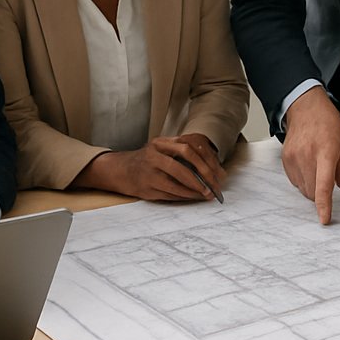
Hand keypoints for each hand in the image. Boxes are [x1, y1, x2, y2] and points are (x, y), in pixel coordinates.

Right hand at [76, 135, 224, 201]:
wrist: (120, 170)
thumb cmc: (148, 161)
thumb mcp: (162, 150)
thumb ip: (182, 153)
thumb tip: (212, 168)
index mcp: (162, 142)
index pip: (190, 145)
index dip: (207, 159)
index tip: (219, 172)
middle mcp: (155, 153)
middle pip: (187, 156)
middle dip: (205, 172)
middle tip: (215, 184)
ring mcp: (149, 170)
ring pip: (178, 178)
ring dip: (196, 188)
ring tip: (207, 193)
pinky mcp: (146, 187)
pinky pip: (170, 192)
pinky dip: (185, 196)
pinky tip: (193, 197)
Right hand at [280, 86, 339, 224]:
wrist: (306, 108)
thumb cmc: (328, 124)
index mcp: (326, 152)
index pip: (324, 185)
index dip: (324, 205)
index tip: (324, 219)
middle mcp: (307, 156)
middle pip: (313, 192)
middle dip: (322, 193)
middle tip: (329, 174)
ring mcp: (294, 158)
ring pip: (304, 189)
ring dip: (313, 187)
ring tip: (318, 165)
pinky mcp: (285, 160)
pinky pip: (296, 182)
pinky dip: (304, 180)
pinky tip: (308, 164)